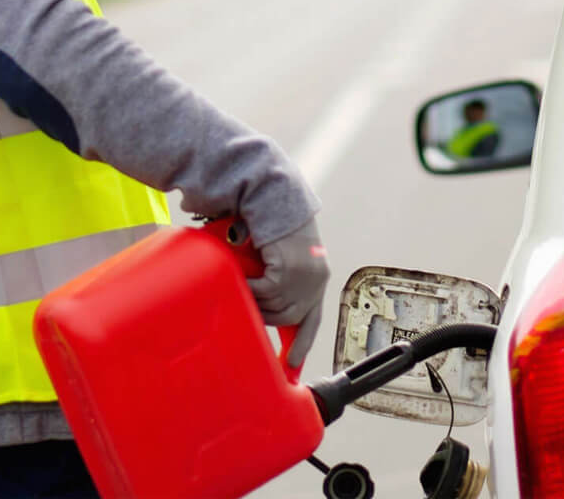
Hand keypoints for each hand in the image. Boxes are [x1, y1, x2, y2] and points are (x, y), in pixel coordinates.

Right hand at [246, 217, 329, 367]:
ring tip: (246, 279)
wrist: (272, 197)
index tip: (292, 365)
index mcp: (317, 277)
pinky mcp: (287, 274)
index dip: (302, 343)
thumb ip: (278, 279)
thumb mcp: (281, 257)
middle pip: (287, 318)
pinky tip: (246, 272)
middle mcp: (316, 280)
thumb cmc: (271, 224)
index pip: (312, 318)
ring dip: (256, 297)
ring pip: (272, 308)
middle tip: (250, 299)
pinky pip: (262, 294)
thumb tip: (260, 305)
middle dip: (266, 313)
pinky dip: (251, 286)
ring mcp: (304, 278)